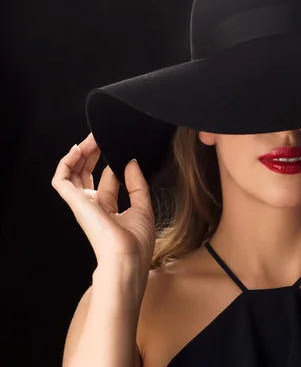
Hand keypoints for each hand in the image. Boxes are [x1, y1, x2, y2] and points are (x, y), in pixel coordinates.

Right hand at [52, 133, 155, 269]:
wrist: (127, 258)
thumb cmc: (136, 242)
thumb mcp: (143, 207)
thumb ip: (137, 184)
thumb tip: (130, 162)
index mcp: (108, 208)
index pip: (106, 179)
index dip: (112, 163)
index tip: (122, 151)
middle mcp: (92, 205)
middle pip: (86, 173)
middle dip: (93, 153)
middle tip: (101, 138)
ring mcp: (82, 203)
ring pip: (73, 172)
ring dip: (80, 153)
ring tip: (90, 139)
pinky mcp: (75, 202)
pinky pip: (61, 179)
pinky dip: (65, 163)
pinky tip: (77, 150)